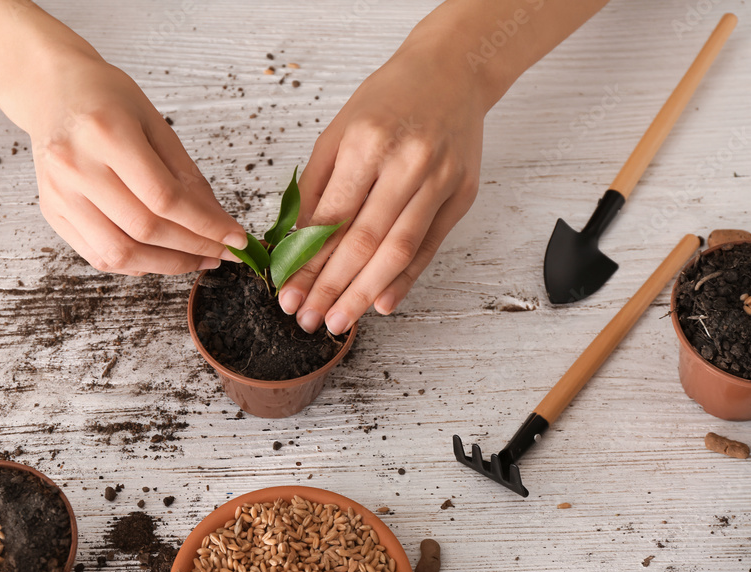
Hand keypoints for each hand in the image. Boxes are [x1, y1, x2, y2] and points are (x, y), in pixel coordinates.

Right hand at [28, 57, 246, 275]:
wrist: (52, 90)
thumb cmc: (107, 99)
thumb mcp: (155, 123)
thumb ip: (187, 175)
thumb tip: (218, 222)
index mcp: (107, 133)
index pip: (165, 197)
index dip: (206, 226)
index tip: (235, 239)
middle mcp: (76, 166)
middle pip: (145, 229)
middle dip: (193, 248)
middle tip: (221, 253)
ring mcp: (60, 194)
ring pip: (120, 253)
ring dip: (166, 265)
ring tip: (195, 259)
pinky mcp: (52, 212)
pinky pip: (99, 256)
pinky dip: (136, 264)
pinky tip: (160, 256)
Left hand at [277, 38, 486, 332]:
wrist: (452, 72)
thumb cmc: (387, 100)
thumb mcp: (338, 132)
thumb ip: (317, 189)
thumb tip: (294, 245)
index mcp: (367, 143)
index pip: (332, 219)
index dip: (308, 264)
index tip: (288, 293)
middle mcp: (407, 163)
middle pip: (365, 242)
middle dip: (332, 288)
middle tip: (309, 319)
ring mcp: (440, 180)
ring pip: (398, 251)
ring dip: (365, 293)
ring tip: (339, 321)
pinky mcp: (462, 195)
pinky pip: (429, 247)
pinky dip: (405, 280)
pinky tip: (382, 303)